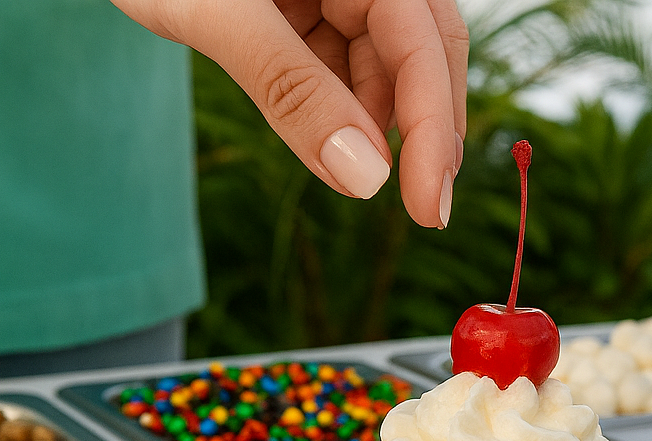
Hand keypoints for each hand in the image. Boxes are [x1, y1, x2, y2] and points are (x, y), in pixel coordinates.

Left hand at [112, 0, 466, 227]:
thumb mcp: (217, 12)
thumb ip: (290, 88)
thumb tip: (363, 175)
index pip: (423, 40)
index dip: (434, 127)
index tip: (428, 206)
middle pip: (422, 51)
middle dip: (422, 129)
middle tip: (422, 209)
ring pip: (384, 63)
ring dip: (375, 124)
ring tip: (348, 171)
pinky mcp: (303, 4)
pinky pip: (340, 62)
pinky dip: (337, 108)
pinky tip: (322, 140)